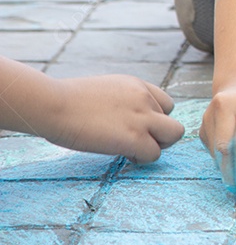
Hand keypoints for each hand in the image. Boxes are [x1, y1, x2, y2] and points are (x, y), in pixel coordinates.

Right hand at [41, 75, 184, 163]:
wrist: (52, 104)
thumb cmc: (65, 101)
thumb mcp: (103, 90)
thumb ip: (122, 101)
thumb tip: (122, 120)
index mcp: (137, 85)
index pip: (166, 103)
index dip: (155, 119)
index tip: (135, 128)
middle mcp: (145, 98)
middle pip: (174, 120)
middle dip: (161, 135)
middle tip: (138, 143)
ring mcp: (142, 117)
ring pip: (174, 135)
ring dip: (156, 147)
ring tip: (132, 150)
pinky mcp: (135, 137)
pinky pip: (154, 154)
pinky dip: (141, 159)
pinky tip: (123, 156)